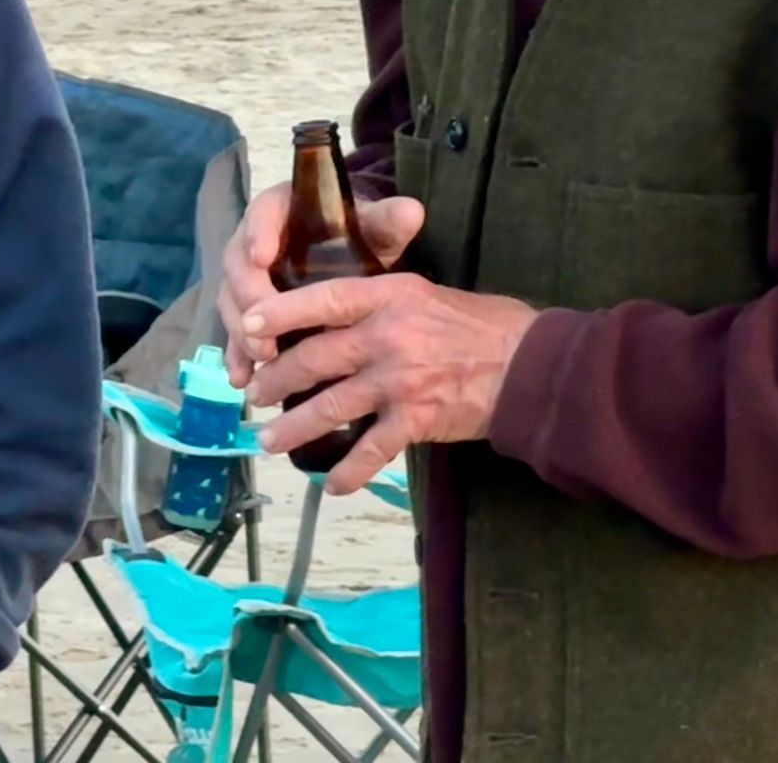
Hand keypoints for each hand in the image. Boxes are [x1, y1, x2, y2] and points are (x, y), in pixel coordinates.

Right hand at [216, 183, 424, 385]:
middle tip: (263, 324)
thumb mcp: (377, 228)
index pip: (263, 211)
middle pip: (238, 264)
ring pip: (232, 301)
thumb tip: (411, 212)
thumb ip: (389, 220)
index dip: (258, 233)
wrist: (356, 258)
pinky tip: (240, 378)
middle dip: (249, 297)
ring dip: (242, 330)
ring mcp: (247, 278)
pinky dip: (236, 355)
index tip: (262, 256)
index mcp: (283, 208)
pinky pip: (235, 331)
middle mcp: (254, 239)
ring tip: (262, 357)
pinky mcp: (248, 311)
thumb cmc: (362, 237)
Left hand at [243, 271, 537, 494]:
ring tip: (268, 441)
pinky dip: (348, 472)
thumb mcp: (426, 294)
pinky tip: (331, 485)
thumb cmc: (482, 325)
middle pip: (315, 359)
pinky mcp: (416, 420)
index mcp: (391, 296)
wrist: (531, 366)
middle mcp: (389, 336)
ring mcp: (401, 381)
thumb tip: (334, 316)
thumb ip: (380, 303)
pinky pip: (370, 451)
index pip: (324, 299)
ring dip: (294, 428)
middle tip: (252, 393)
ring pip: (331, 407)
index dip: (280, 313)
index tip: (247, 326)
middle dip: (276, 380)